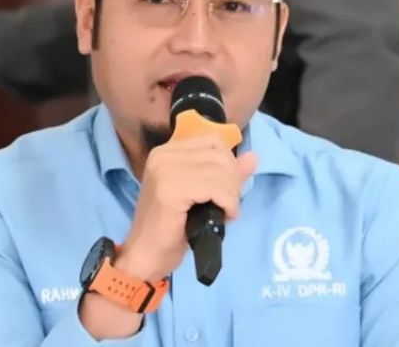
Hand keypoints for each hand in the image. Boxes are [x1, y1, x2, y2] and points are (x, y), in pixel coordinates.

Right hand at [117, 133, 257, 280]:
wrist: (146, 256)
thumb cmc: (171, 229)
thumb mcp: (202, 195)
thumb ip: (225, 174)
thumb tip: (252, 157)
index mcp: (167, 152)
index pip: (213, 142)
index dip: (229, 165)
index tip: (227, 190)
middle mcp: (164, 155)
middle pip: (219, 155)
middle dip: (233, 182)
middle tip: (228, 206)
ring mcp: (165, 170)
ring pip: (220, 171)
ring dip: (231, 195)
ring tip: (225, 213)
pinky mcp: (171, 189)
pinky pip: (216, 188)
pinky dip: (228, 203)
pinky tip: (224, 217)